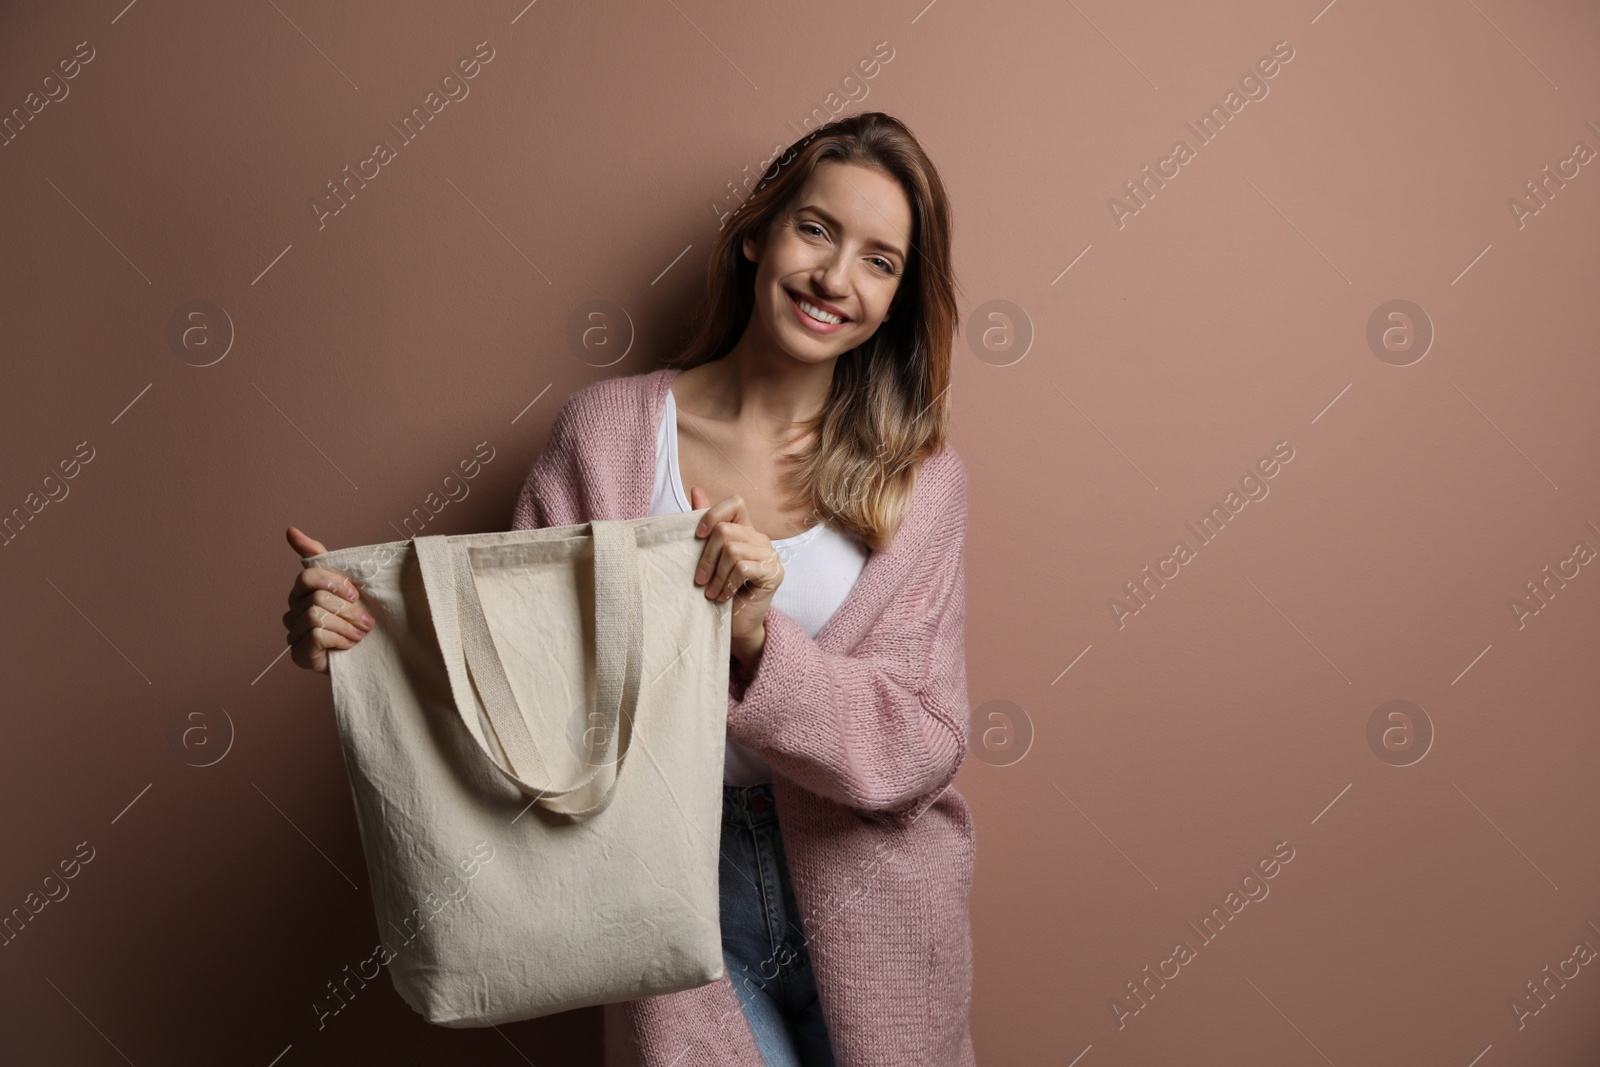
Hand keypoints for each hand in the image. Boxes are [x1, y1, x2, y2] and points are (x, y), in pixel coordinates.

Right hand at [283, 526, 374, 674]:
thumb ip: (318, 556)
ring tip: (360, 634)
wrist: (369, 651)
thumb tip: (290, 530)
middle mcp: (293, 611)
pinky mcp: (299, 654)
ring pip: (316, 616)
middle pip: (317, 598)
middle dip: (349, 610)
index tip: (355, 594)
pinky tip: (348, 645)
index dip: (335, 583)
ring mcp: (294, 633)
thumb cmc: (356, 615)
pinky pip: (316, 636)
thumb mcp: (345, 583)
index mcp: (303, 591)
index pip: (309, 576)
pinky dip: (339, 639)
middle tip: (367, 621)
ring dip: (346, 625)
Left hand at [688, 487, 782, 669]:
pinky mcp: (774, 573)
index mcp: (746, 530)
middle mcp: (761, 539)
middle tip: (699, 580)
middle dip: (706, 557)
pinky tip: (724, 596)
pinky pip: (742, 567)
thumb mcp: (709, 556)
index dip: (713, 513)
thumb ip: (706, 525)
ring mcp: (771, 555)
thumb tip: (696, 489)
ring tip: (711, 591)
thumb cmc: (720, 591)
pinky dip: (727, 583)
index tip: (697, 536)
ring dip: (716, 575)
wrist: (736, 625)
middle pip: (726, 531)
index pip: (735, 502)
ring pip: (732, 550)